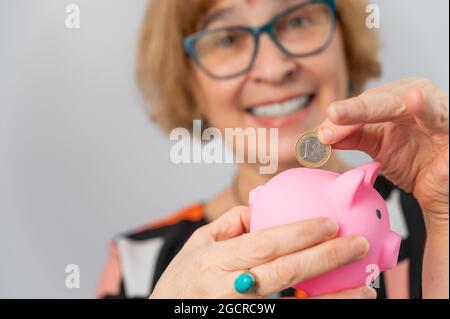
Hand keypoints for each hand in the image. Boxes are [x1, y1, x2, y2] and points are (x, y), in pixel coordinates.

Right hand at [150, 206, 374, 298]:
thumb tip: (262, 205)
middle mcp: (228, 288)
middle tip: (358, 243)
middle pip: (285, 271)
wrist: (167, 317)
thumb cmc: (182, 283)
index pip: (264, 243)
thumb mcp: (196, 245)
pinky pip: (292, 317)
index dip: (299, 232)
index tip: (329, 222)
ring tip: (367, 285)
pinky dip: (319, 310)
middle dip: (326, 257)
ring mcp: (241, 312)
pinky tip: (343, 304)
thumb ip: (230, 224)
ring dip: (334, 296)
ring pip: (296, 304)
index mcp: (214, 262)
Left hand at [318, 78, 448, 228]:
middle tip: (332, 114)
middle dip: (356, 109)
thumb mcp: (379, 146)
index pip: (367, 103)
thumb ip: (353, 136)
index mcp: (398, 101)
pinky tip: (415, 98)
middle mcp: (420, 99)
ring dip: (380, 105)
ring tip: (357, 107)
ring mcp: (440, 112)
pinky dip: (428, 109)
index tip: (322, 135)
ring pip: (409, 103)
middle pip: (384, 99)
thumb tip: (321, 132)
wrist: (442, 189)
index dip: (345, 116)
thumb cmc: (415, 161)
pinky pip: (442, 118)